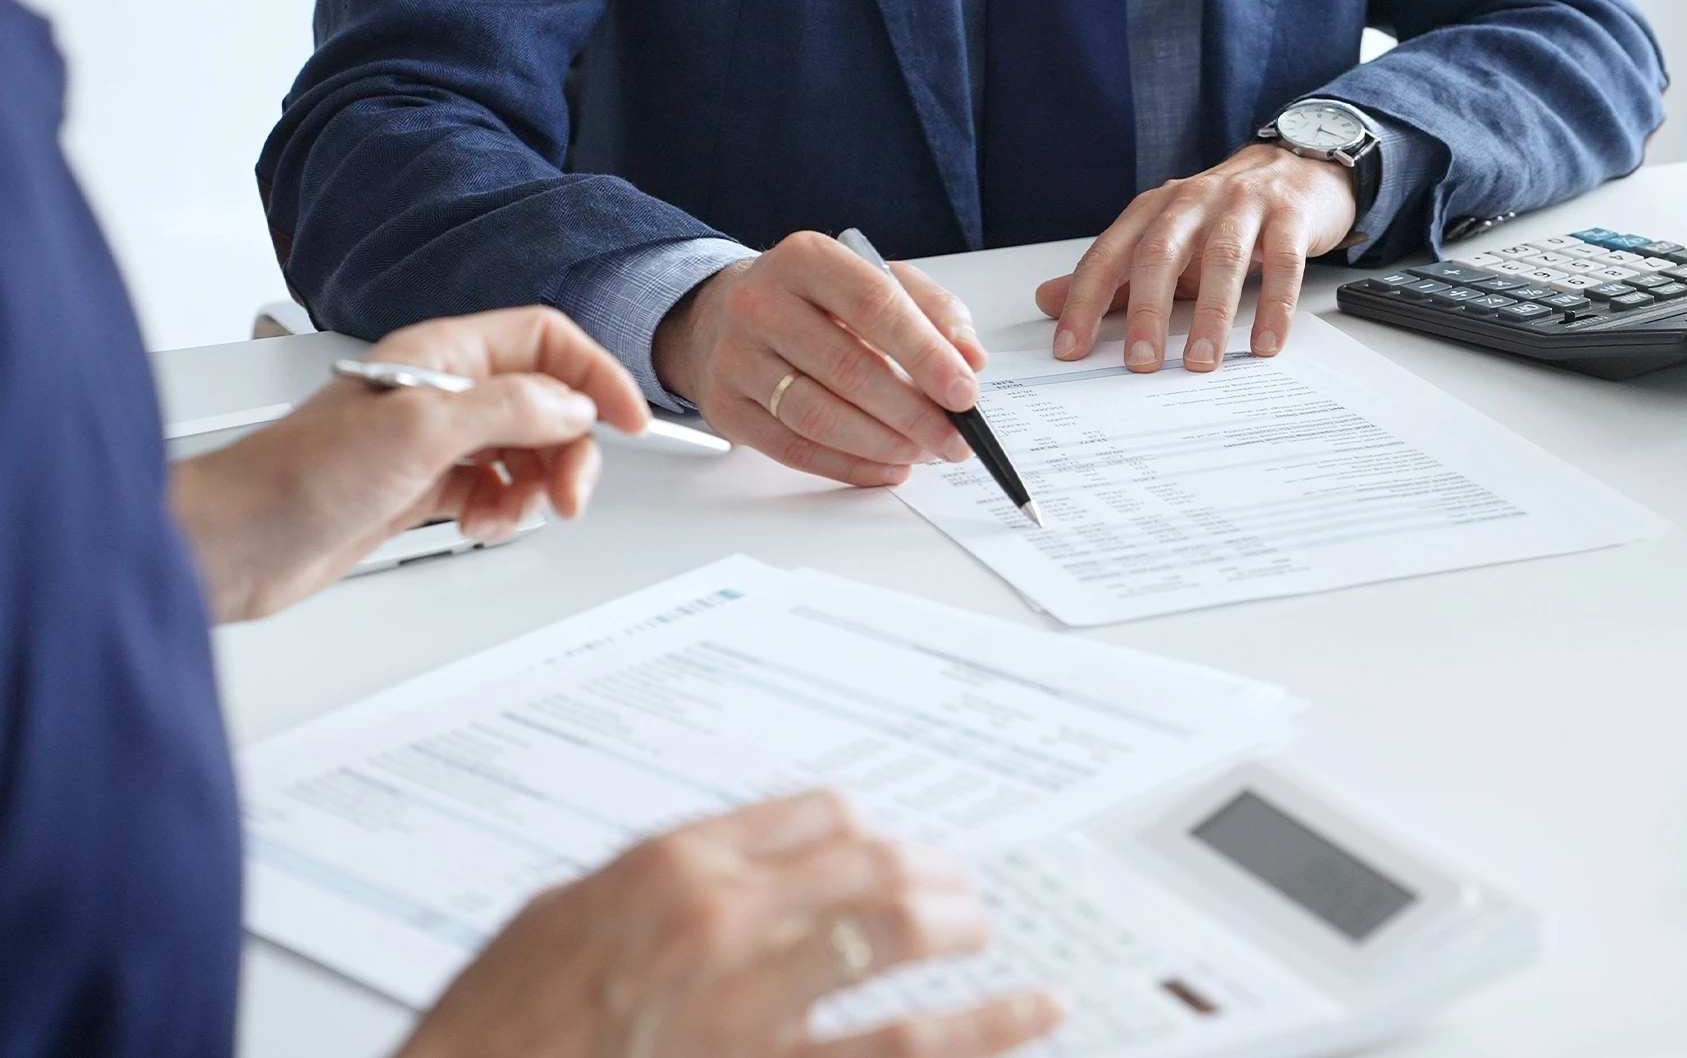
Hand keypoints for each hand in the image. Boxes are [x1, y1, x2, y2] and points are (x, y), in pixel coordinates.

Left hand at [168, 306, 647, 622]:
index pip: (546, 341)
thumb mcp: (421, 430)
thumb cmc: (298, 475)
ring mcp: (433, 441)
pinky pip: (493, 490)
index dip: (594, 374)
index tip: (628, 419)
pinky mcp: (421, 487)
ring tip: (517, 513)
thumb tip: (573, 405)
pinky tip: (480, 523)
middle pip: (546, 402)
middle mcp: (442, 392)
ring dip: (536, 486)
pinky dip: (501, 510)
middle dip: (569, 448)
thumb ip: (510, 409)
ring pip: (525, 451)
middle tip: (568, 492)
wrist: (239, 541)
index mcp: (442, 355)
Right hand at [396, 790, 1060, 1057]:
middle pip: (868, 868)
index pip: (810, 816)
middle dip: (929, 874)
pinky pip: (900, 1050)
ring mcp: (751, 1009)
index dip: (862, 829)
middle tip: (958, 889)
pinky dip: (981, 1032)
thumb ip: (647, 889)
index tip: (881, 841)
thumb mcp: (554, 923)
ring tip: (993, 939)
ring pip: (897, 948)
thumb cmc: (492, 1029)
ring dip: (962, 934)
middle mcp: (721, 926)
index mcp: (668, 871)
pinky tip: (1029, 1017)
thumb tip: (716, 869)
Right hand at [653, 232, 989, 486]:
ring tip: (924, 452)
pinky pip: (793, 449)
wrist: (723, 314)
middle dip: (913, 413)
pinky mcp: (726, 406)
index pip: (874, 305)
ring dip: (883, 444)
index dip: (925, 354)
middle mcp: (761, 303)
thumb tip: (971, 358)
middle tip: (954, 437)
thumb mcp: (876, 280)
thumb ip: (933, 312)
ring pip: (818, 415)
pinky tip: (886, 468)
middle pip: (848, 368)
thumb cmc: (814, 300)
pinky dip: (848, 467)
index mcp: (806, 259)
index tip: (964, 391)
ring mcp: (737, 357)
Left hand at [1035, 143, 1356, 372]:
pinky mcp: (1290, 216)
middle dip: (1146, 311)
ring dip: (1211, 315)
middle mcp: (1192, 201)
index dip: (1085, 301)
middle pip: (1160, 252)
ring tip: (1201, 362)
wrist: (1296, 168)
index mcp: (1153, 209)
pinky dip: (1273, 308)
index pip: (1109, 255)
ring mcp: (1243, 205)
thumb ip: (1111, 274)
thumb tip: (1048, 302)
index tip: (1071, 348)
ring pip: (1222, 258)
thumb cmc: (1222, 215)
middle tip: (1141, 362)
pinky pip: (1282, 264)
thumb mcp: (1164, 240)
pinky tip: (1264, 345)